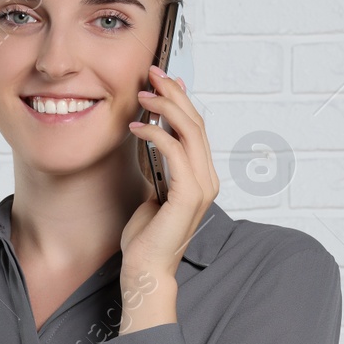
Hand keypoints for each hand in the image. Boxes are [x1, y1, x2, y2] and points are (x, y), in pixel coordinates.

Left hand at [123, 64, 220, 277]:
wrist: (146, 269)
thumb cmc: (146, 237)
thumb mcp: (152, 190)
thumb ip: (159, 165)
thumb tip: (153, 134)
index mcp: (201, 177)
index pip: (196, 128)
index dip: (181, 100)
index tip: (161, 79)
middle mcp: (207, 179)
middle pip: (196, 123)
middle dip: (174, 93)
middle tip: (153, 73)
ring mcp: (201, 187)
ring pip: (190, 132)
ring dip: (165, 107)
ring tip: (142, 94)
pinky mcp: (188, 195)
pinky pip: (174, 152)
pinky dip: (155, 134)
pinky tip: (136, 127)